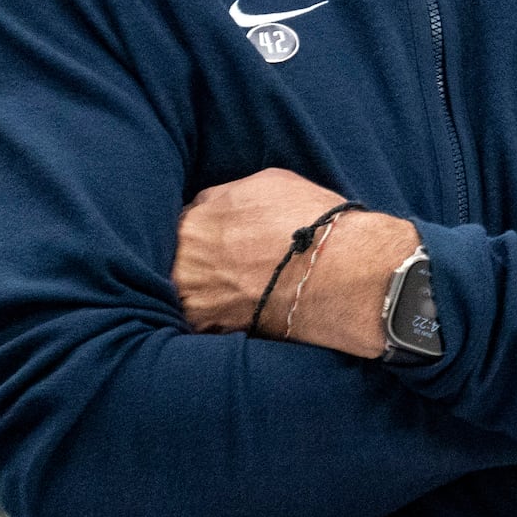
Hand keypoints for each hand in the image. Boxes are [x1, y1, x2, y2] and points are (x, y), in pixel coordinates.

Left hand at [174, 168, 416, 359]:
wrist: (340, 271)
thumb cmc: (308, 221)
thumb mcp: (264, 184)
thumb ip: (224, 197)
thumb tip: (209, 206)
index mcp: (192, 224)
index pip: (179, 226)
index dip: (199, 232)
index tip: (213, 238)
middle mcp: (185, 265)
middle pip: (176, 263)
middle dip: (193, 263)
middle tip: (220, 265)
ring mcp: (198, 302)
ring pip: (186, 296)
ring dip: (201, 293)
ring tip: (229, 290)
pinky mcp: (217, 333)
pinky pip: (204, 323)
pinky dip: (215, 318)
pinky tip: (236, 310)